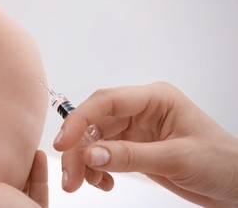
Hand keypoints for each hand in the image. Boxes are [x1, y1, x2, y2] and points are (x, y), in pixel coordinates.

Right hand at [54, 82, 237, 206]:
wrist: (237, 184)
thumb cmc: (221, 162)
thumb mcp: (176, 158)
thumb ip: (131, 155)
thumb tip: (90, 155)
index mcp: (154, 99)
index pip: (107, 101)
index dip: (80, 120)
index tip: (63, 144)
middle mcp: (141, 110)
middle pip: (96, 122)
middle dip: (79, 149)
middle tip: (70, 178)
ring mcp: (137, 129)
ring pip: (97, 139)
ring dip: (84, 162)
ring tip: (82, 185)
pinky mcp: (135, 147)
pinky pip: (106, 154)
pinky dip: (98, 169)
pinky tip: (103, 183)